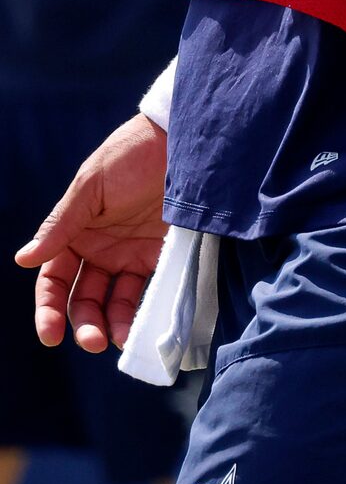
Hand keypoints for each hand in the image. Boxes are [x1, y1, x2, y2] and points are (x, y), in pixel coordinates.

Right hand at [15, 113, 169, 352]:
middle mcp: (101, 250)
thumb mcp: (91, 186)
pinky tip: (141, 328)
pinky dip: (143, 312)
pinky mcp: (165, 255)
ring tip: (115, 342)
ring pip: (116, 301)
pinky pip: (150, 290)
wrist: (184, 141)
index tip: (50, 335)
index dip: (49, 308)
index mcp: (75, 234)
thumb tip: (23, 259)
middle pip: (84, 298)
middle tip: (91, 342)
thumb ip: (61, 224)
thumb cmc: (130, 155)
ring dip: (113, 325)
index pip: (55, 280)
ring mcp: (133, 254)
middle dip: (84, 323)